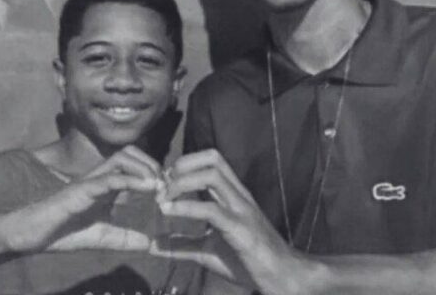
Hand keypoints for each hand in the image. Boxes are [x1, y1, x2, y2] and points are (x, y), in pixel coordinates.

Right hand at [0, 145, 161, 253]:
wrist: (30, 236)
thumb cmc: (63, 232)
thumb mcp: (102, 237)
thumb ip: (125, 238)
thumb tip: (149, 245)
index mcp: (106, 185)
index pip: (134, 164)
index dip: (154, 170)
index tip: (171, 186)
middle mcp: (99, 177)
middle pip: (130, 152)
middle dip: (152, 163)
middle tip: (165, 184)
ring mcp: (90, 181)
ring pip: (121, 157)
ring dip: (144, 167)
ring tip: (158, 185)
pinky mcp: (80, 190)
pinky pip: (108, 178)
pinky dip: (130, 180)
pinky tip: (146, 188)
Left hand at [152, 149, 304, 294]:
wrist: (282, 276)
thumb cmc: (248, 261)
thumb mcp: (208, 250)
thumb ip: (182, 244)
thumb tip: (153, 245)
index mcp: (233, 195)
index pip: (211, 160)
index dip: (184, 164)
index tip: (163, 183)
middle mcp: (238, 195)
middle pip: (213, 159)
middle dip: (183, 164)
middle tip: (163, 185)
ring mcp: (241, 210)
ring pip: (213, 176)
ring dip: (182, 182)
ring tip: (163, 199)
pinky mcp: (240, 229)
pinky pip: (212, 210)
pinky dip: (186, 208)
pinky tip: (169, 213)